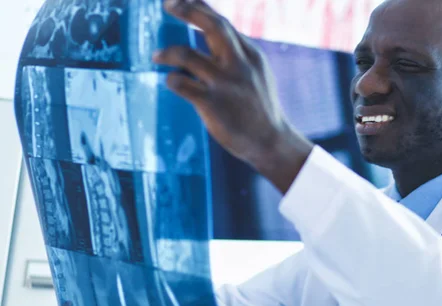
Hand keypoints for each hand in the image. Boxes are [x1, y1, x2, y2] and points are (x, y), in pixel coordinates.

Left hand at [154, 0, 313, 192]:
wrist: (271, 142)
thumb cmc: (260, 109)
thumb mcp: (258, 74)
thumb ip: (238, 55)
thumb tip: (212, 37)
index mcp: (251, 55)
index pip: (222, 21)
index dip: (199, 6)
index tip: (181, 1)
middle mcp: (239, 64)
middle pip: (211, 25)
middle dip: (187, 9)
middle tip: (168, 4)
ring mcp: (225, 84)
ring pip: (186, 54)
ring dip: (167, 52)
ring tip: (157, 55)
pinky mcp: (212, 104)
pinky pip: (181, 83)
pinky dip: (172, 79)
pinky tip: (171, 82)